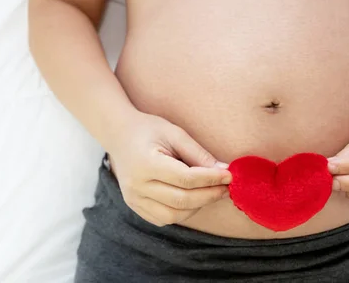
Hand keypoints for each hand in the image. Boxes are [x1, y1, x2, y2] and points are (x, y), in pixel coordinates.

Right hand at [108, 112, 231, 226]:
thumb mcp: (174, 133)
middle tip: (226, 187)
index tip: (229, 175)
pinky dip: (182, 213)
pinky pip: (163, 218)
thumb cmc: (148, 130)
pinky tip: (191, 199)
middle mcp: (137, 185)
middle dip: (209, 195)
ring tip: (210, 192)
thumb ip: (198, 154)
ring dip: (197, 206)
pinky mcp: (135, 206)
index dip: (211, 179)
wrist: (119, 135)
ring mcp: (134, 199)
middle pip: (182, 200)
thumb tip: (224, 171)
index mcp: (146, 164)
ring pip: (174, 215)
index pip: (186, 178)